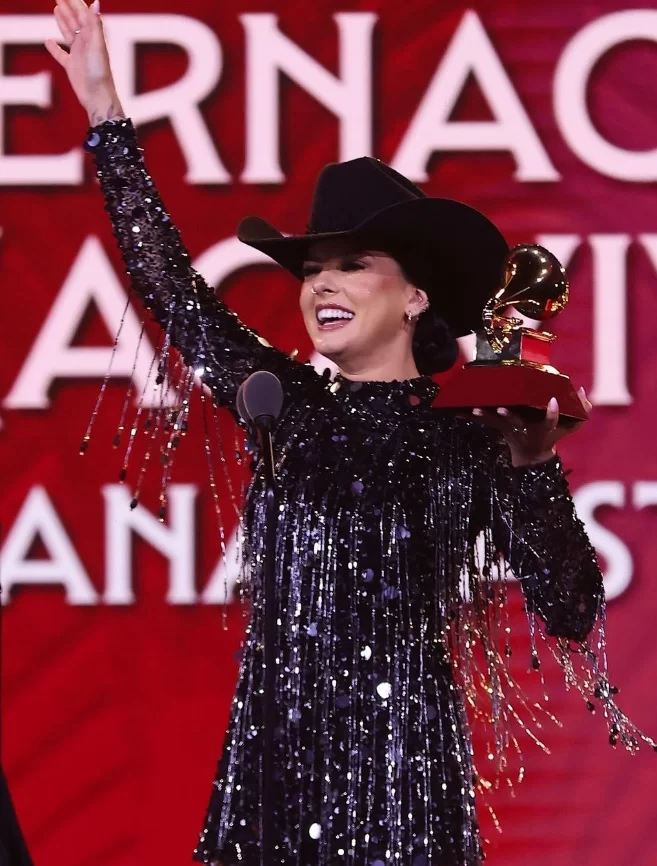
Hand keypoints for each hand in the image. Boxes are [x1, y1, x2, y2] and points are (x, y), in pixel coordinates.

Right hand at [45, 0, 123, 123]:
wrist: (98, 97)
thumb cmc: (100, 73)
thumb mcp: (97, 46)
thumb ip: (95, 24)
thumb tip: (96, 2)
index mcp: (93, 36)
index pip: (82, 14)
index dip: (74, 2)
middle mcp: (86, 43)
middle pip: (75, 20)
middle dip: (67, 6)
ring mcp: (78, 54)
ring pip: (68, 33)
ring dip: (62, 20)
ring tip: (56, 8)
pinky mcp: (72, 67)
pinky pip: (61, 54)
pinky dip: (54, 48)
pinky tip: (47, 41)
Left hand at [471, 387, 592, 467]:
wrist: (533, 456)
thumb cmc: (552, 435)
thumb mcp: (570, 426)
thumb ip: (581, 410)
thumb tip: (582, 391)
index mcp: (543, 428)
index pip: (550, 420)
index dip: (552, 413)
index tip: (553, 402)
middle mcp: (525, 429)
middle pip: (517, 422)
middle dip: (509, 416)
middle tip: (502, 409)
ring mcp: (510, 430)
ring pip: (496, 422)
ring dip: (486, 416)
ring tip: (475, 409)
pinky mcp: (499, 428)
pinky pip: (483, 422)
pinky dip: (470, 417)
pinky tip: (456, 412)